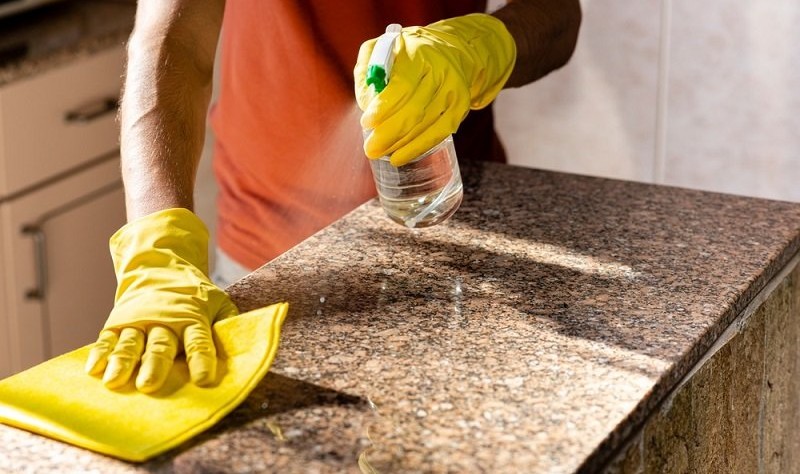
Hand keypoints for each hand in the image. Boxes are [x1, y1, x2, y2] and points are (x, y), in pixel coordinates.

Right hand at [85, 208, 237, 392]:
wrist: (160, 266)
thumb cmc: (194, 294)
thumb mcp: (217, 301)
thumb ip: (228, 321)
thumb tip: (244, 342)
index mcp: (192, 316)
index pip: (199, 341)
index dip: (202, 359)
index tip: (203, 380)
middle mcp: (164, 320)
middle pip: (161, 345)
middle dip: (156, 365)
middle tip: (150, 385)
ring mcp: (138, 321)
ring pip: (130, 343)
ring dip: (122, 362)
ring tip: (115, 382)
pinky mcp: (117, 323)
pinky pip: (107, 339)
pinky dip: (99, 354)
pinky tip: (92, 370)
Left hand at [354, 14, 515, 165]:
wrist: (449, 49)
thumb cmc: (406, 52)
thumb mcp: (380, 49)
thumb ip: (367, 71)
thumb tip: (366, 103)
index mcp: (418, 54)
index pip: (402, 86)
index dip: (384, 108)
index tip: (366, 122)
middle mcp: (440, 71)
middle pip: (415, 110)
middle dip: (390, 133)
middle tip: (371, 148)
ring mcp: (453, 90)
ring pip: (426, 125)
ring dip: (401, 144)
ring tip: (381, 152)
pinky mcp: (461, 105)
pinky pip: (440, 132)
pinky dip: (419, 147)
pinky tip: (400, 156)